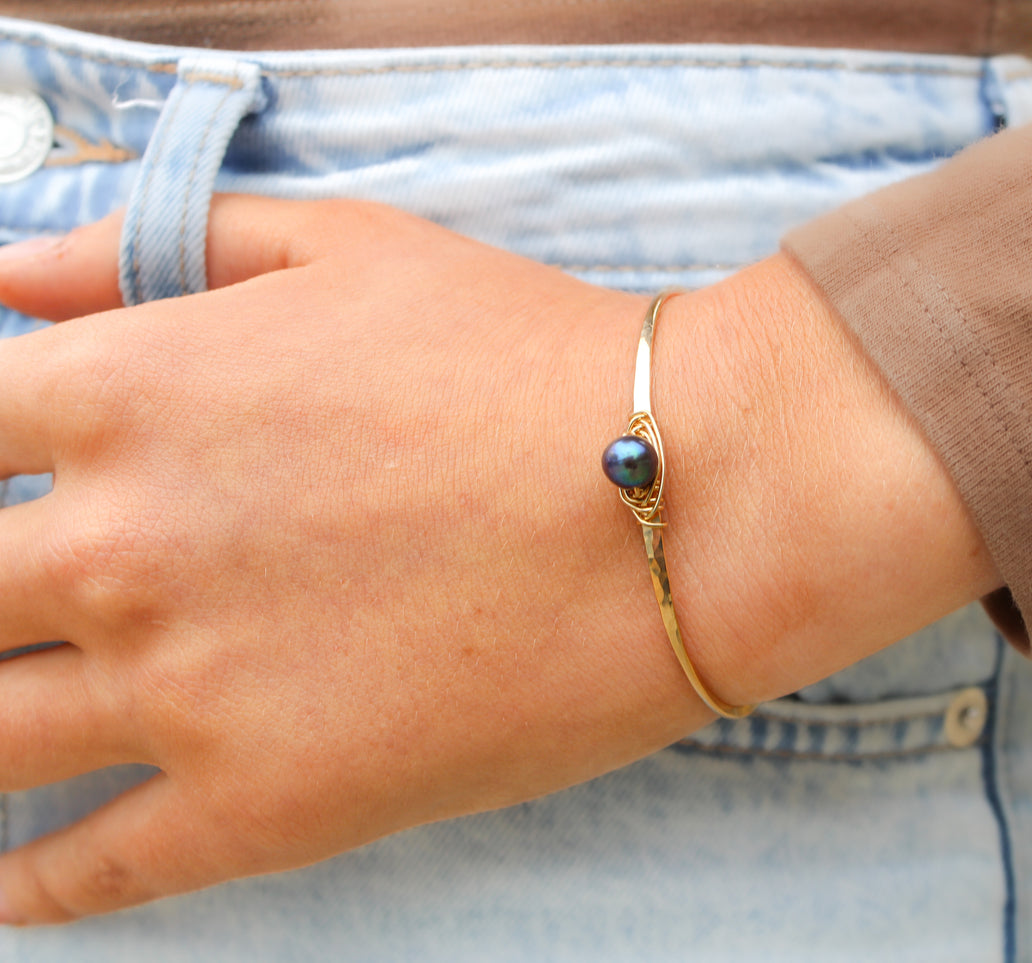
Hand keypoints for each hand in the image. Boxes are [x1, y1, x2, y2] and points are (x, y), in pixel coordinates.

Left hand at [0, 196, 993, 923]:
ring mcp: (181, 691)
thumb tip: (18, 278)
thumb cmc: (528, 358)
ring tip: (2, 737)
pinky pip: (91, 873)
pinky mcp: (264, 806)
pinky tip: (19, 881)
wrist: (686, 498)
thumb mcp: (346, 246)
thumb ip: (158, 246)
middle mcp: (119, 548)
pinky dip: (34, 886)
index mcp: (126, 397)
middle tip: (17, 614)